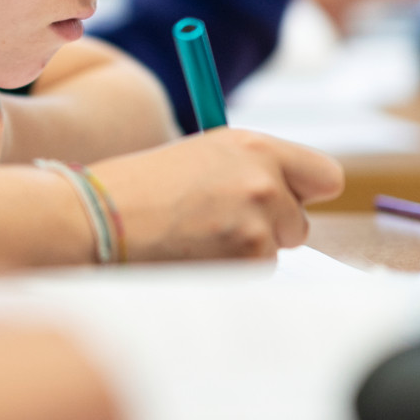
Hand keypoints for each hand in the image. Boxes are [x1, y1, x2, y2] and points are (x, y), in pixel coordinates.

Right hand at [91, 128, 345, 259]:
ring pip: (274, 253)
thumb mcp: (199, 159)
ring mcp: (259, 219)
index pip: (324, 176)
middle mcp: (265, 178)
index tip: (287, 204)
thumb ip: (246, 173)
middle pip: (301, 223)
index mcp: (254, 145)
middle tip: (219, 228)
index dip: (304, 195)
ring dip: (242, 254)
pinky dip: (226, 272)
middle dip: (269, 231)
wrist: (95, 216)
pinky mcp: (247, 256)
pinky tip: (189, 256)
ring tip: (192, 240)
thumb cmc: (135, 190)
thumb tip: (282, 202)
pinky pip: (251, 274)